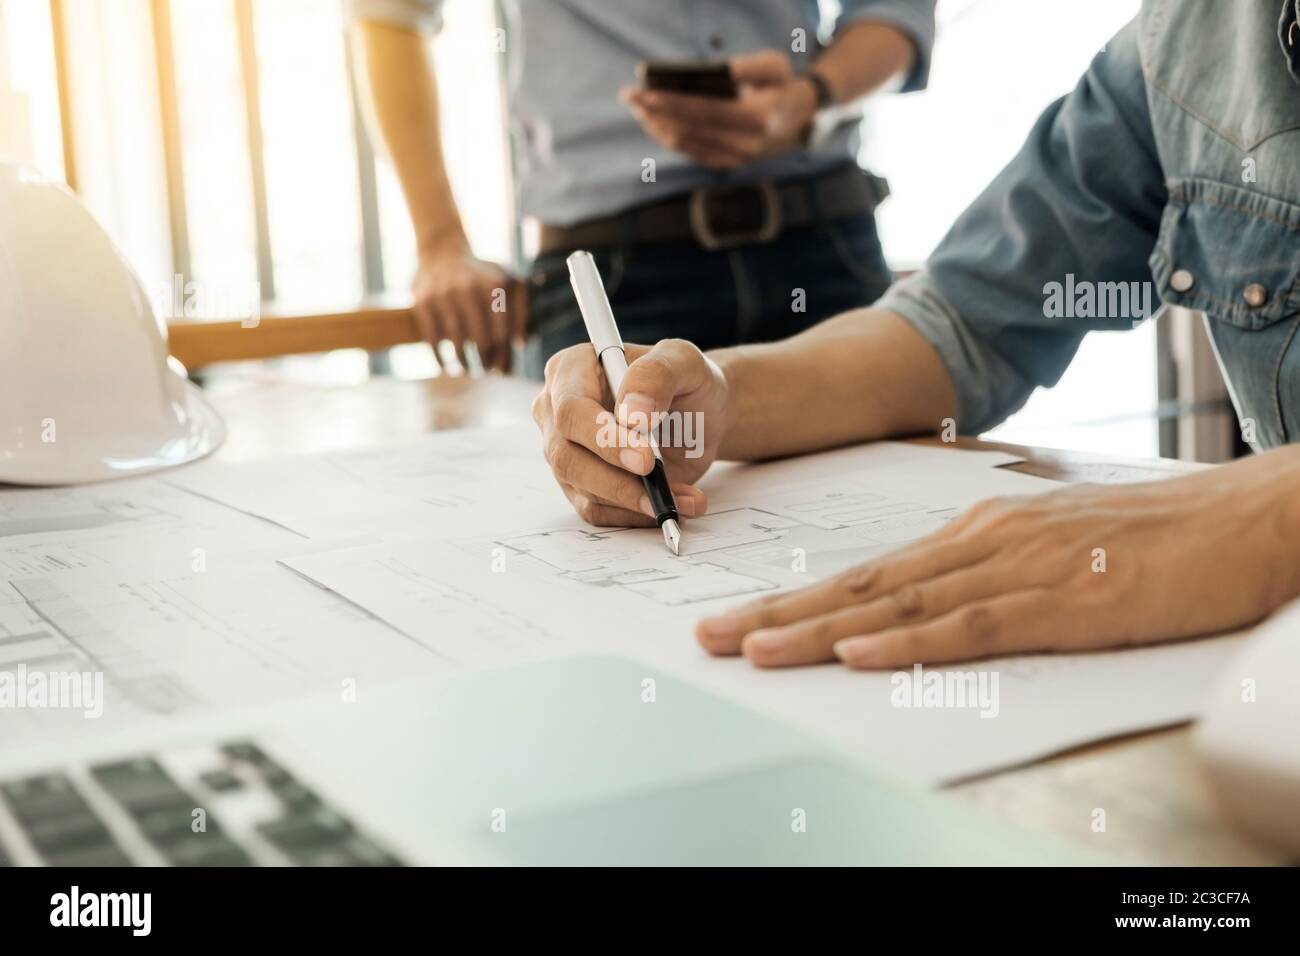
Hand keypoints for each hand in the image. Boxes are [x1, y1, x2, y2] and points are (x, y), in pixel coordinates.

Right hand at [412, 250, 524, 371]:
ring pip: (459, 344)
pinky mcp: (423, 302)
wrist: (443, 253)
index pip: (504, 334)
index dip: (505, 357)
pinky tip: (446, 367)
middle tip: (487, 370)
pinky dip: (440, 358)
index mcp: (496, 285)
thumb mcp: (509, 282)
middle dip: (487, 362)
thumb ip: (522, 310)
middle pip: (483, 342)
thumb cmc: (482, 276)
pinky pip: (433, 340)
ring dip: (465, 364)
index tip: (503, 371)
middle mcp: (470, 288)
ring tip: (468, 370)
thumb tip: (521, 343)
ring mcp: (445, 295)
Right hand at [531, 339, 728, 525]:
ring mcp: (565, 451)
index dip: (604, 439)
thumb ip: (657, 375)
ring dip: (634, 501)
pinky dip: (636, 515)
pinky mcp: (581, 485)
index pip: (572, 411)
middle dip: (616, 479)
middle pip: (566, 456)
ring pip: (583, 489)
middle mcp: (557, 412)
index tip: (646, 459)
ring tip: (682, 498)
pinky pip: (598, 511)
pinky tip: (672, 505)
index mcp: (571, 370)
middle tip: (661, 490)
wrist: (701, 414)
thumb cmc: (685, 380)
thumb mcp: (682, 360)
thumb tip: (631, 413)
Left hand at [621, 50, 817, 168]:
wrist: (800, 120)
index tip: (645, 92)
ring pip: (686, 145)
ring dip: (657, 127)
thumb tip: (723, 69)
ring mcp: (736, 159)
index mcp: (759, 117)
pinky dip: (669, 138)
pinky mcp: (728, 165)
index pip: (706, 111)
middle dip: (655, 113)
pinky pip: (691, 153)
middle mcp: (747, 144)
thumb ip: (751, 66)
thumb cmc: (782, 86)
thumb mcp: (776, 66)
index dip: (673, 103)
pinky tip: (654, 123)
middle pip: (689, 130)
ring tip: (637, 108)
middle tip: (629, 96)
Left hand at [697, 450, 1299, 668]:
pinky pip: (973, 625)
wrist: (1246, 516)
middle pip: (862, 584)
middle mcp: (981, 542)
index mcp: (976, 533)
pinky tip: (862, 654)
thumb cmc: (1153, 536)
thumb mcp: (1054, 548)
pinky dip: (912, 641)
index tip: (742, 618)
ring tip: (754, 648)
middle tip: (711, 636)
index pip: (869, 572)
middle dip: (780, 614)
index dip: (798, 599)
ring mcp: (1019, 568)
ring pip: (899, 602)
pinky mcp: (1064, 600)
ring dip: (820, 629)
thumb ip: (992, 569)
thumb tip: (935, 594)